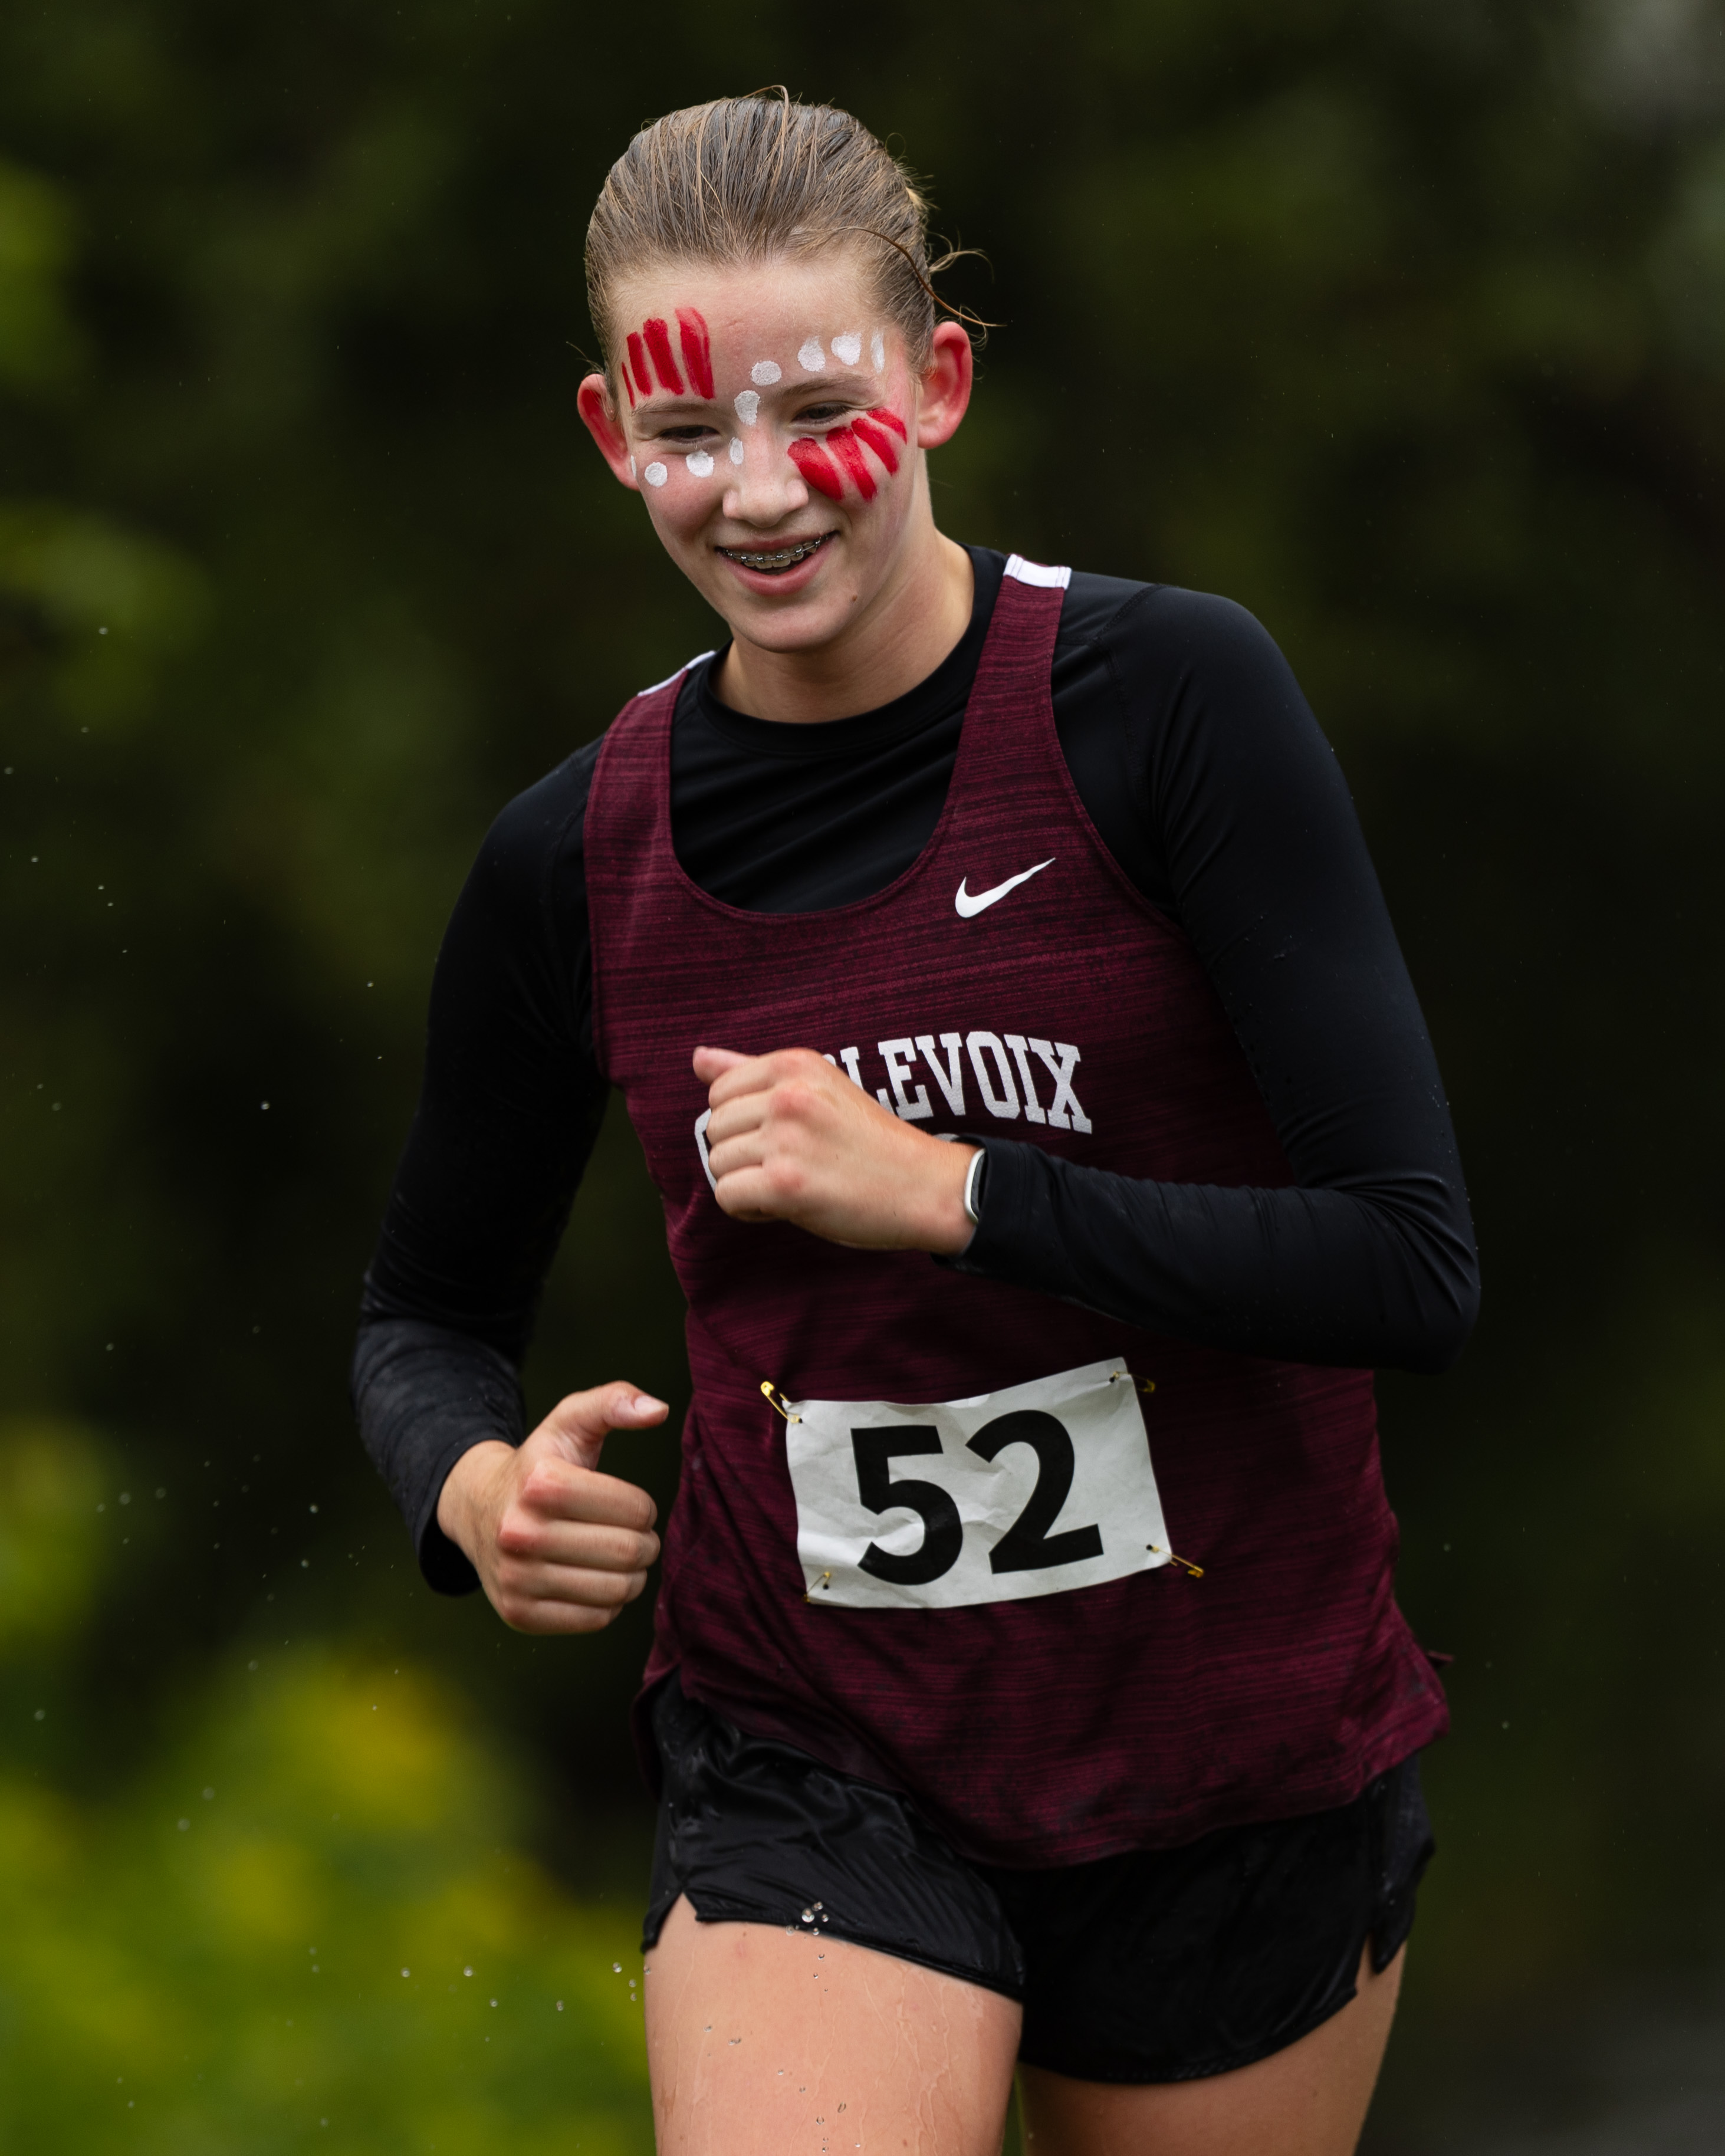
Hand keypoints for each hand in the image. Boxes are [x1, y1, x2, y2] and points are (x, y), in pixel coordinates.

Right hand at [435, 1381, 666, 1633]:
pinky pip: (596, 1620)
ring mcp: (516, 1579)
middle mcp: (520, 1533)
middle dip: (644, 1543)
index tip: (629, 1504)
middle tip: (633, 1535)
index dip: (643, 1507)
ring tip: (616, 1556)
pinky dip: (608, 1603)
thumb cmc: (538, 1465)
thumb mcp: (570, 1422)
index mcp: (540, 1483)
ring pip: (617, 1591)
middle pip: (628, 1552)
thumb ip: (614, 1401)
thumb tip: (657, 1409)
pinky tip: (594, 1579)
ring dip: (631, 1575)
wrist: (477, 1509)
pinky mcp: (518, 1614)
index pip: (635, 1509)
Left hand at [695, 1044, 977, 1254]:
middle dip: (743, 1155)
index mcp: (794, 1065)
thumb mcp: (818, 1088)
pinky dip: (749, 1210)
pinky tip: (784, 1206)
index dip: (744, 1124)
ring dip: (747, 1183)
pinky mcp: (786, 1184)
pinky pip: (727, 1196)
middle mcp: (787, 1096)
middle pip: (714, 1130)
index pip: (719, 1093)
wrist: (925, 1187)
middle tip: (793, 1164)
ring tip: (793, 1183)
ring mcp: (786, 1139)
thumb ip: (751, 1072)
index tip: (785, 1137)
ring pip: (717, 1164)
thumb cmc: (870, 1141)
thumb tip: (697, 1058)